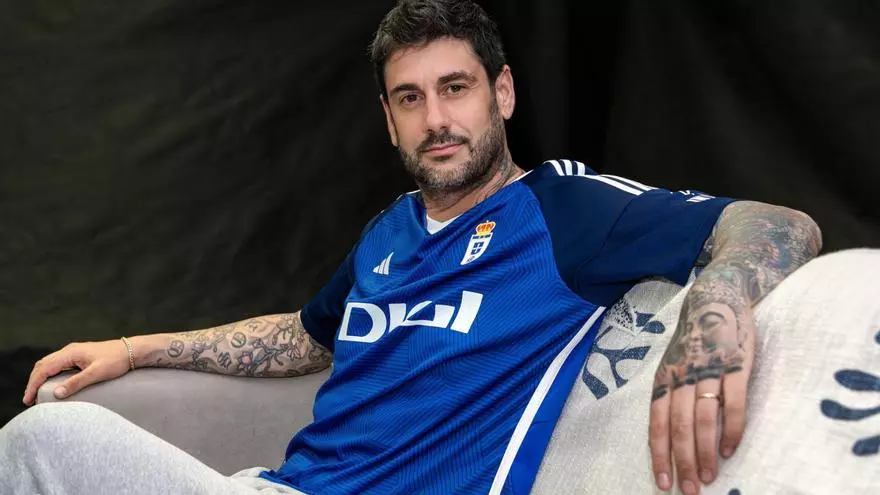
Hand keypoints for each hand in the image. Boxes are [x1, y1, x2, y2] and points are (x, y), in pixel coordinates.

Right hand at [22, 340, 131, 405]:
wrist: (132, 350)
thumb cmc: (116, 361)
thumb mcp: (96, 373)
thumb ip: (76, 383)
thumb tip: (56, 394)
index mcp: (70, 353)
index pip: (44, 369)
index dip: (33, 384)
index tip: (28, 399)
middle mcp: (69, 350)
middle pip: (43, 365)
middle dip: (33, 382)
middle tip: (29, 399)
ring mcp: (74, 352)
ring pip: (49, 364)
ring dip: (40, 378)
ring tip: (36, 393)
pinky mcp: (79, 356)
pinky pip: (58, 364)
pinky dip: (49, 374)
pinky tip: (51, 384)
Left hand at [648, 286, 755, 493]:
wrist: (715, 297)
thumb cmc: (693, 339)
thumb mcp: (673, 363)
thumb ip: (671, 393)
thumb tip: (670, 434)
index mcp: (664, 378)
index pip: (657, 423)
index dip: (659, 455)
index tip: (663, 482)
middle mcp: (682, 376)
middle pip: (679, 427)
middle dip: (683, 462)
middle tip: (690, 490)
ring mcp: (709, 370)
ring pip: (703, 419)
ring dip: (706, 452)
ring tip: (709, 477)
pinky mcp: (736, 365)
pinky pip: (733, 403)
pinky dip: (731, 429)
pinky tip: (729, 450)